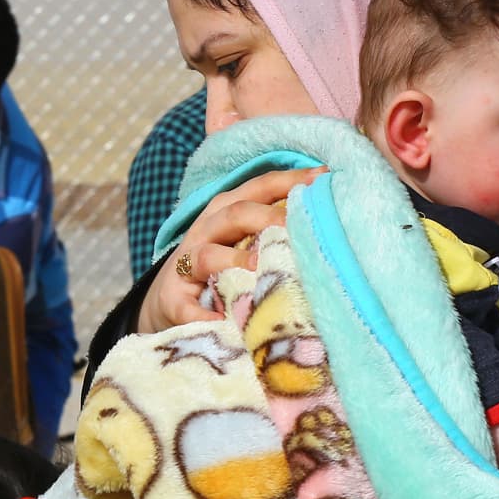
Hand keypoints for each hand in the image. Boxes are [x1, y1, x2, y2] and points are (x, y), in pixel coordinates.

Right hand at [137, 168, 321, 332]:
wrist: (170, 299)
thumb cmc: (221, 267)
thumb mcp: (243, 240)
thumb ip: (275, 228)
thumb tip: (328, 221)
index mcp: (227, 211)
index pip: (259, 187)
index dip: (289, 180)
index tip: (323, 176)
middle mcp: (206, 231)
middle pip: (235, 213)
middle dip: (267, 217)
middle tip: (295, 227)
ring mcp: (185, 265)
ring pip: (207, 255)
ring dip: (232, 260)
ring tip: (256, 268)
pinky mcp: (172, 300)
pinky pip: (186, 307)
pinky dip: (202, 314)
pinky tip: (220, 322)